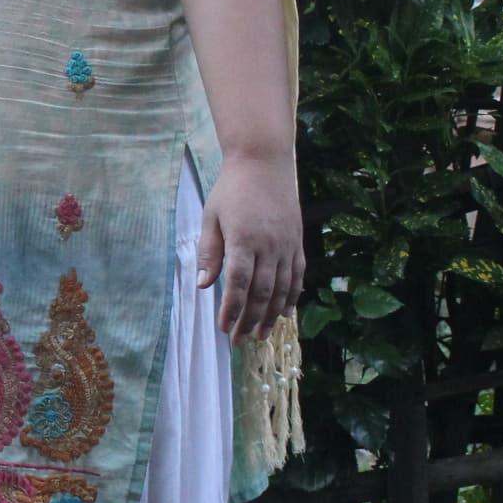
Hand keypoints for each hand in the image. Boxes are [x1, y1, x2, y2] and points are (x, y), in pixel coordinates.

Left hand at [197, 155, 304, 342]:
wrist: (264, 163)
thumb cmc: (232, 190)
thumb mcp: (211, 217)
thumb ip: (209, 252)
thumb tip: (204, 285)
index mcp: (244, 239)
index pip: (239, 283)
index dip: (232, 309)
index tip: (224, 327)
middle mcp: (269, 245)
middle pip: (262, 292)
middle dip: (250, 319)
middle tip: (239, 340)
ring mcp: (287, 244)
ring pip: (282, 288)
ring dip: (271, 315)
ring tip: (260, 335)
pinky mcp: (298, 242)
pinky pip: (298, 275)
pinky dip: (292, 297)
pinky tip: (285, 314)